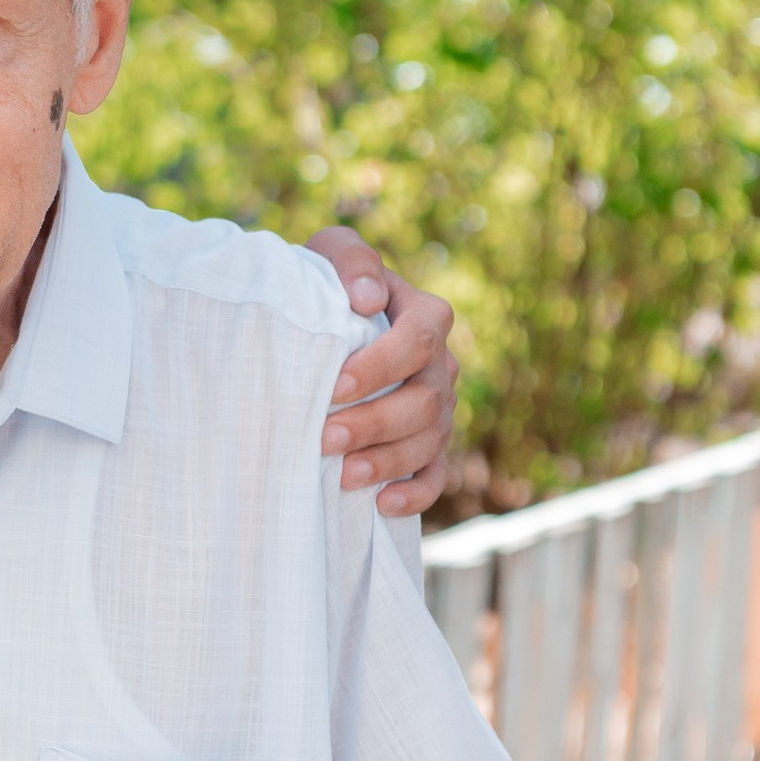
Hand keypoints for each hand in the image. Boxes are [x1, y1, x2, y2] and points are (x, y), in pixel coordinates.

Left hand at [305, 226, 456, 515]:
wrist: (319, 324)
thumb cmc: (325, 286)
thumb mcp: (329, 255)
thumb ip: (350, 260)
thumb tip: (369, 299)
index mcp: (424, 316)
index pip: (419, 338)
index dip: (381, 365)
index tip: (334, 386)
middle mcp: (440, 364)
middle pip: (427, 399)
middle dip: (377, 422)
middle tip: (326, 439)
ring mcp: (439, 408)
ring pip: (431, 440)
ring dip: (389, 461)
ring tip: (344, 476)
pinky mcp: (427, 445)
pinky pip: (436, 475)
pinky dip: (415, 494)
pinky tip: (381, 505)